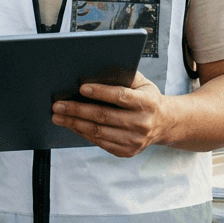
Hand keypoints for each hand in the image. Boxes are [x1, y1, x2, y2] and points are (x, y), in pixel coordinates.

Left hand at [50, 72, 171, 157]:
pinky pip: (100, 143)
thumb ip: (124, 76)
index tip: (81, 88)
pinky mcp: (127, 151)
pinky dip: (83, 133)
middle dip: (77, 110)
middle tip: (58, 105)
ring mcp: (135, 140)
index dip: (100, 92)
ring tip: (58, 117)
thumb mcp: (143, 83)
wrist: (165, 124)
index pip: (121, 97)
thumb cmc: (147, 98)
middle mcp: (142, 123)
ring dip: (74, 124)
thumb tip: (94, 71)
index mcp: (147, 102)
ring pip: (98, 132)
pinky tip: (72, 125)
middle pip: (104, 116)